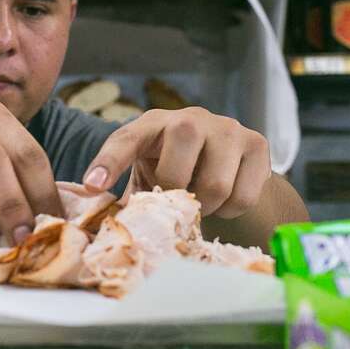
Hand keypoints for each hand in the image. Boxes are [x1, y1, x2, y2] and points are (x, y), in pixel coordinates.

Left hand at [82, 108, 270, 218]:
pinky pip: (243, 195)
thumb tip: (109, 230)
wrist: (225, 155)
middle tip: (176, 201)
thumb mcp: (146, 173)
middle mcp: (189, 118)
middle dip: (174, 197)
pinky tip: (224, 196)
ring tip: (200, 200)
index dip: (108, 163)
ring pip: (215, 186)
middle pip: (176, 170)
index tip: (93, 186)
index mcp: (151, 125)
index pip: (124, 141)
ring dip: (205, 207)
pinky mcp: (257, 143)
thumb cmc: (173, 167)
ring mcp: (227, 127)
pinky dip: (230, 209)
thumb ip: (129, 195)